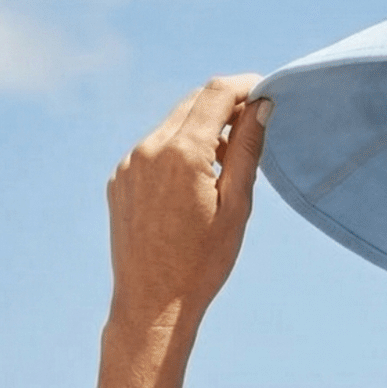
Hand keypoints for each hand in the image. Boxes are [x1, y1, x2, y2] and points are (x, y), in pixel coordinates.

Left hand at [106, 74, 268, 333]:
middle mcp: (149, 148)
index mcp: (182, 153)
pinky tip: (195, 184)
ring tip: (226, 164)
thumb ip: (247, 150)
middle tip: (255, 124)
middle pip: (193, 102)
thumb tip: (261, 106)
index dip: (246, 85)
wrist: (153, 303)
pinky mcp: (119, 179)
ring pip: (172, 125)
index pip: (217, 93)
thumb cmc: (203, 262)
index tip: (267, 91)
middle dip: (226, 105)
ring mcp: (129, 163)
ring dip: (202, 130)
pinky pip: (154, 150)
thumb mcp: (237, 205)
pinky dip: (179, 151)